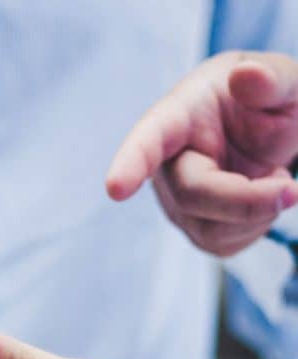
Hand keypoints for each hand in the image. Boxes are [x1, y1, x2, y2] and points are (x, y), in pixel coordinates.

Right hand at [107, 51, 297, 256]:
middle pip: (193, 195)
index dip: (130, 165)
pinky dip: (256, 226)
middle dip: (246, 201)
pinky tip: (260, 198)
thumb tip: (248, 77)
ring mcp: (176, 203)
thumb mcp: (283, 80)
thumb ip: (273, 78)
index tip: (116, 188)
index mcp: (177, 118)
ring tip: (274, 178)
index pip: (147, 142)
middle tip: (292, 190)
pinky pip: (224, 245)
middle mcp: (166, 166)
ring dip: (258, 212)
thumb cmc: (265, 99)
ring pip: (211, 229)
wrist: (263, 130)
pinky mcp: (195, 230)